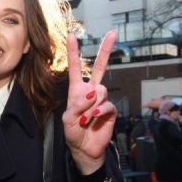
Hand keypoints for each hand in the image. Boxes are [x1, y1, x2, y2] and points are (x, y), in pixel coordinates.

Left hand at [62, 29, 116, 174]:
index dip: (74, 51)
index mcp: (76, 89)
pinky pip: (107, 104)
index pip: (75, 67)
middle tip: (113, 32)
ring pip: (101, 91)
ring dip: (91, 104)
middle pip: (100, 67)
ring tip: (85, 118)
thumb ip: (77, 105)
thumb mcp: (68, 119)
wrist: (85, 149)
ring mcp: (102, 100)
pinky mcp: (111, 110)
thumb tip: (92, 93)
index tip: (72, 34)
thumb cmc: (73, 132)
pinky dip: (98, 111)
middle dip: (106, 49)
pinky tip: (93, 119)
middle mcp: (90, 91)